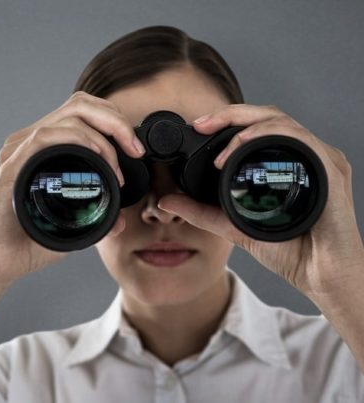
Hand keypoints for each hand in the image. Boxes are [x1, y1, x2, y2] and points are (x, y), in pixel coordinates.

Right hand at [0, 91, 143, 285]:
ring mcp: (18, 151)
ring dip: (104, 134)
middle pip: (80, 104)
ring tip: (120, 164)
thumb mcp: (70, 228)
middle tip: (135, 150)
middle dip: (116, 120)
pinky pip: (46, 137)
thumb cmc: (26, 244)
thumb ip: (94, 219)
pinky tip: (97, 158)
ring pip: (69, 115)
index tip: (135, 151)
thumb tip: (120, 221)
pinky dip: (78, 140)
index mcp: (42, 149)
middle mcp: (29, 143)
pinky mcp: (12, 165)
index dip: (114, 122)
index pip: (82, 113)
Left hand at [156, 104, 363, 297]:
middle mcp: (302, 155)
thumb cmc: (289, 250)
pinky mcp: (329, 168)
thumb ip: (200, 212)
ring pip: (281, 120)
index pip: (255, 127)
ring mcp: (317, 158)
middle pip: (266, 115)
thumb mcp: (232, 226)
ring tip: (220, 139)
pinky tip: (245, 144)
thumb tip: (166, 201)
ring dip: (246, 124)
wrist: (320, 274)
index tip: (199, 126)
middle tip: (202, 123)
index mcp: (284, 162)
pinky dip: (269, 134)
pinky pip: (299, 137)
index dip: (226, 120)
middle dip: (230, 114)